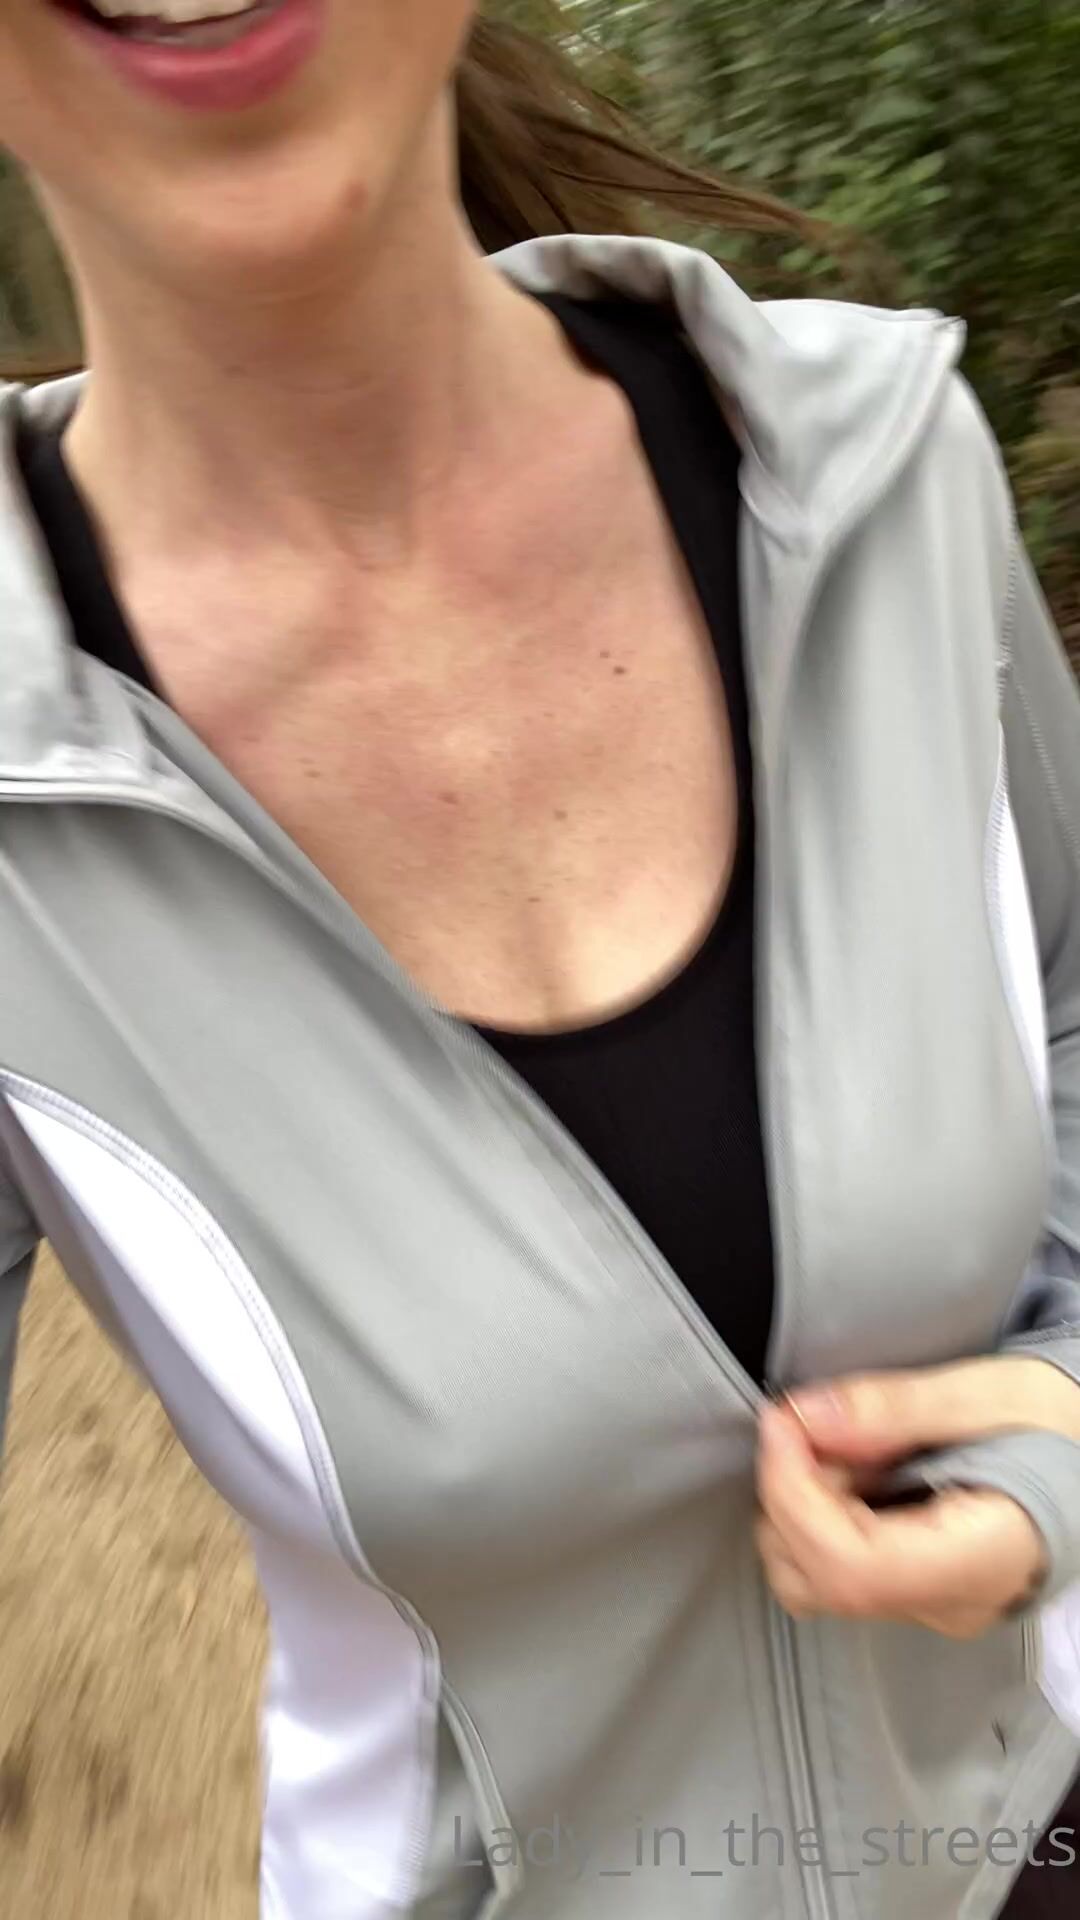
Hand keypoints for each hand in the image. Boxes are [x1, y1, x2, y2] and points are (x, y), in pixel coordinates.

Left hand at [755, 1356, 1079, 1636]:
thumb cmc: (1060, 1423)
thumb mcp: (989, 1394)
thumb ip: (894, 1407)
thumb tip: (804, 1416)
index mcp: (982, 1559)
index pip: (854, 1567)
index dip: (795, 1496)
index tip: (781, 1426)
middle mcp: (951, 1600)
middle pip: (821, 1580)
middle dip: (790, 1496)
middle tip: (813, 1426)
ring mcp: (931, 1602)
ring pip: (815, 1582)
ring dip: (800, 1506)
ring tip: (841, 1445)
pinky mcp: (914, 1586)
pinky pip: (836, 1568)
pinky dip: (819, 1514)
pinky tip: (854, 1466)